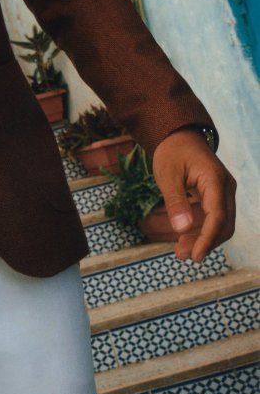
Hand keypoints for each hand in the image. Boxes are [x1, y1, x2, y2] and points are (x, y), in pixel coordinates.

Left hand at [152, 129, 236, 261]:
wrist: (179, 137)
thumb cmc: (172, 153)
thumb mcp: (167, 175)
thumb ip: (175, 201)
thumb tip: (181, 229)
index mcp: (215, 179)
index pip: (218, 216)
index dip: (207, 239)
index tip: (196, 256)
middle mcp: (226, 187)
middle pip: (223, 224)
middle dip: (204, 243)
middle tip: (181, 256)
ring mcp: (224, 192)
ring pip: (220, 224)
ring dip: (202, 239)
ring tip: (180, 252)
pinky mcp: (217, 197)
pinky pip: (214, 218)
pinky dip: (201, 230)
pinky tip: (184, 240)